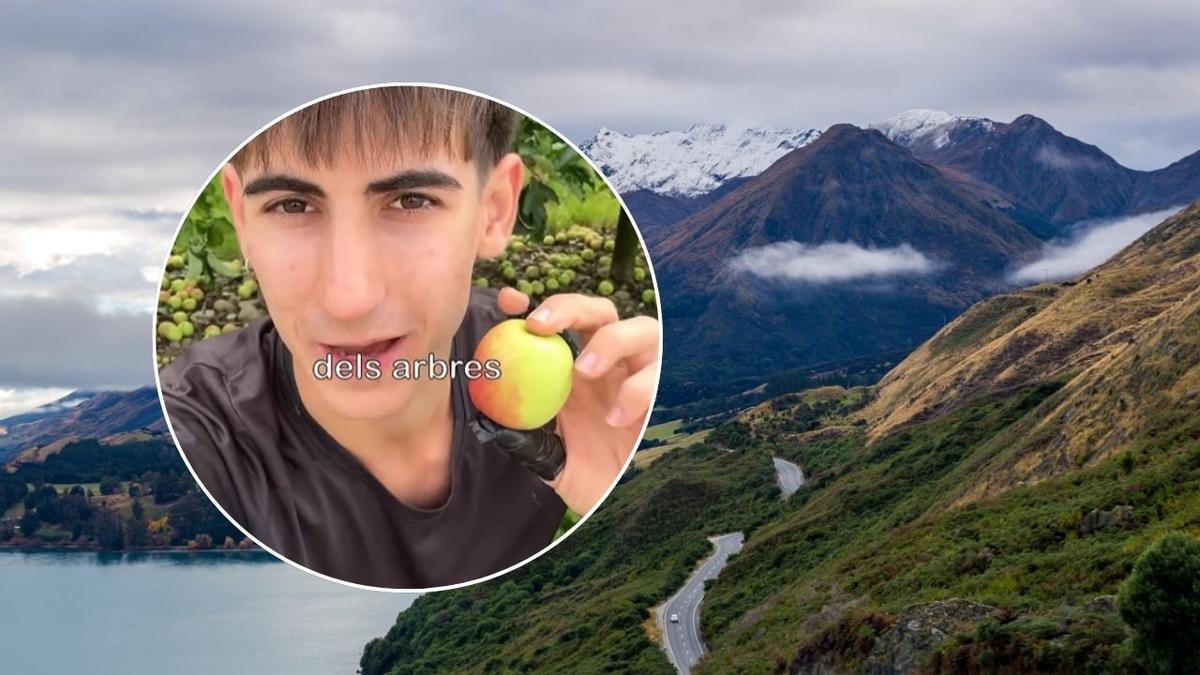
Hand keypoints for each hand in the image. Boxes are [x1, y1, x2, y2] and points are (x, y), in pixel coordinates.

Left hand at [496, 287, 659, 514]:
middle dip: (571, 308)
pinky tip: (616, 418)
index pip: (562, 322)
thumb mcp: (546, 455)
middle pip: (600, 311)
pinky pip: (661, 378)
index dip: (537, 306)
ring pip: (642, 329)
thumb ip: (521, 435)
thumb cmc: (585, 475)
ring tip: (584, 370)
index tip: (508, 302)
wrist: (622, 504)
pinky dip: (637, 390)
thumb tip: (488, 418)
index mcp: (579, 368)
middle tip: (540, 327)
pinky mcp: (669, 397)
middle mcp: (613, 364)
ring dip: (610, 342)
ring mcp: (644, 375)